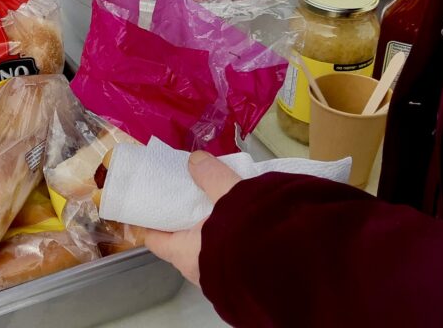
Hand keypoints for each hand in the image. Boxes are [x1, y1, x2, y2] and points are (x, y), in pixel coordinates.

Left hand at [144, 150, 241, 285]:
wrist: (290, 269)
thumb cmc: (246, 235)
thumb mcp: (227, 197)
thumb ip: (211, 177)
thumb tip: (195, 159)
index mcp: (184, 254)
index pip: (155, 240)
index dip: (152, 222)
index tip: (153, 205)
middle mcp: (198, 272)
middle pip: (181, 246)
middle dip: (185, 226)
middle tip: (190, 201)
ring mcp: (220, 281)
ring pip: (206, 253)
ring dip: (210, 236)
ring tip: (219, 211)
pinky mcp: (242, 282)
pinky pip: (228, 260)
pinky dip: (229, 244)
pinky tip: (242, 228)